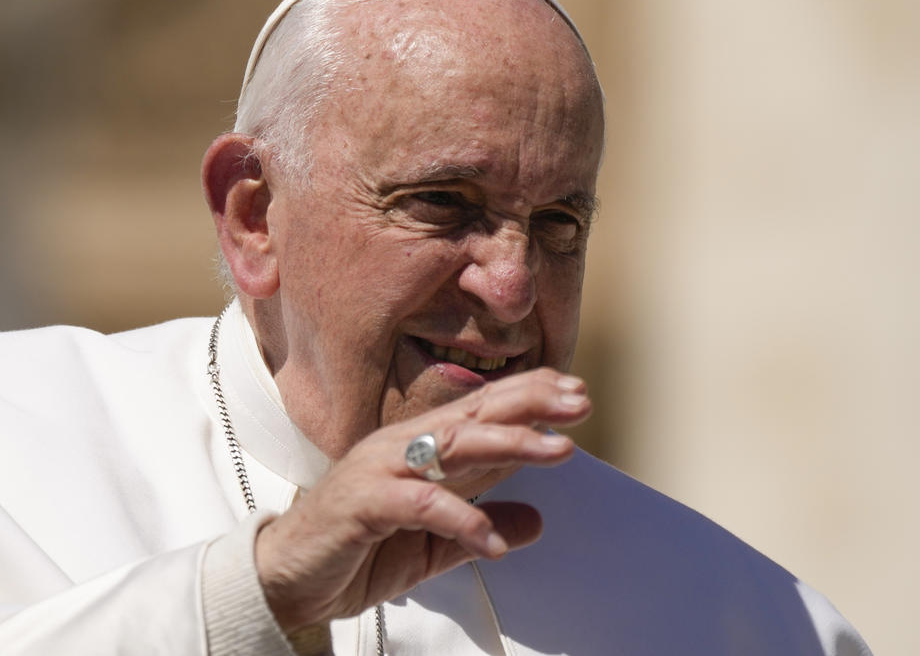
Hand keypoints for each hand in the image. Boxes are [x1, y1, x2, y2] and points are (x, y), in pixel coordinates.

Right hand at [254, 367, 589, 631]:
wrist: (287, 578)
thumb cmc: (359, 549)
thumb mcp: (433, 542)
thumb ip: (479, 526)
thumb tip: (537, 521)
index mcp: (420, 447)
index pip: (481, 411)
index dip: (528, 396)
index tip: (576, 392)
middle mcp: (403, 446)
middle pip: (475, 415)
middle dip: (532, 404)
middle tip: (581, 402)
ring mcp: (381, 469)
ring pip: (453, 445)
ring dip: (509, 444)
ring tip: (558, 451)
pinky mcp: (363, 503)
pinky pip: (419, 505)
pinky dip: (460, 519)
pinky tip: (494, 541)